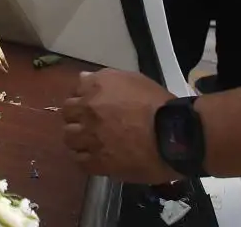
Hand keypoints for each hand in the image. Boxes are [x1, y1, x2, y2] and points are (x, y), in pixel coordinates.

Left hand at [60, 70, 180, 183]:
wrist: (173, 136)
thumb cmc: (158, 105)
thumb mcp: (135, 80)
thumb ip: (106, 79)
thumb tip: (83, 78)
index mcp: (97, 87)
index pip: (75, 91)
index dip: (83, 99)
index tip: (92, 106)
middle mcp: (88, 109)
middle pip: (67, 114)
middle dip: (77, 118)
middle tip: (90, 125)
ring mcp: (90, 136)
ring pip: (69, 138)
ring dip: (78, 139)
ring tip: (92, 143)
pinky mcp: (97, 161)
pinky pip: (80, 161)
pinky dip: (86, 159)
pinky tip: (97, 158)